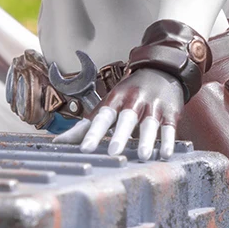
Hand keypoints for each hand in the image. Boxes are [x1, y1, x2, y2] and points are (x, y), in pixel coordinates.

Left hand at [56, 68, 183, 159]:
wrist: (160, 71)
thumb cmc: (128, 95)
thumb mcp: (107, 105)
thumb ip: (85, 126)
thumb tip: (58, 143)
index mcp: (115, 100)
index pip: (102, 117)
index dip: (94, 133)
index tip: (85, 149)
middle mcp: (134, 102)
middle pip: (126, 119)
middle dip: (120, 135)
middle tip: (113, 152)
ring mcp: (153, 107)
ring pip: (150, 123)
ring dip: (146, 140)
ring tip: (142, 156)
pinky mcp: (170, 113)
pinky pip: (169, 127)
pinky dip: (169, 140)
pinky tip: (166, 154)